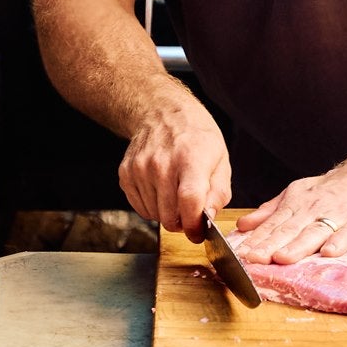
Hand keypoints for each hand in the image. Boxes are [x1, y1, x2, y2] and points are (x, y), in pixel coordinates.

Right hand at [118, 89, 231, 241]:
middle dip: (182, 224)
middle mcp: (162, 163)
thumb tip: (208, 218)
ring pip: (154, 215)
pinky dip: (152, 207)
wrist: (163, 113)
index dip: (194, 224)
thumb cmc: (196, 138)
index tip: (198, 233)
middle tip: (189, 214)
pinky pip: (140, 208)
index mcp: (190, 159)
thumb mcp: (220, 160)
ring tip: (175, 193)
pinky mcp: (126, 173)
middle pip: (169, 215)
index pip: (189, 200)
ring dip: (166, 214)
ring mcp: (140, 168)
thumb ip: (218, 193)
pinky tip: (160, 190)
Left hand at [233, 149, 346, 263]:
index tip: (238, 254)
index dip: (256, 240)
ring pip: (317, 232)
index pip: (274, 224)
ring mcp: (341, 215)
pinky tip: (330, 252)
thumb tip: (243, 225)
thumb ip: (272, 210)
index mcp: (299, 203)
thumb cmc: (337, 188)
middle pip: (291, 229)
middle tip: (252, 260)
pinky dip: (340, 241)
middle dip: (270, 245)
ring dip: (298, 246)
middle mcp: (316, 209)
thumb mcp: (300, 192)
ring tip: (282, 258)